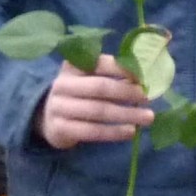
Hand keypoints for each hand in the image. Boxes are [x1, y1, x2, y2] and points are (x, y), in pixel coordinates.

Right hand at [36, 56, 154, 148]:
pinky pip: (92, 131)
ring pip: (98, 111)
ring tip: (147, 118)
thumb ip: (111, 76)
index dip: (123, 69)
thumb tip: (143, 80)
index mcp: (72, 67)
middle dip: (127, 92)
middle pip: (100, 87)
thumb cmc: (78, 95)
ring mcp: (59, 107)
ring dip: (126, 114)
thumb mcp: (88, 80)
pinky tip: (130, 132)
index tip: (143, 78)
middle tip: (147, 99)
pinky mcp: (60, 129)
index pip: (100, 63)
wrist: (48, 119)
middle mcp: (62, 85)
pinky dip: (114, 132)